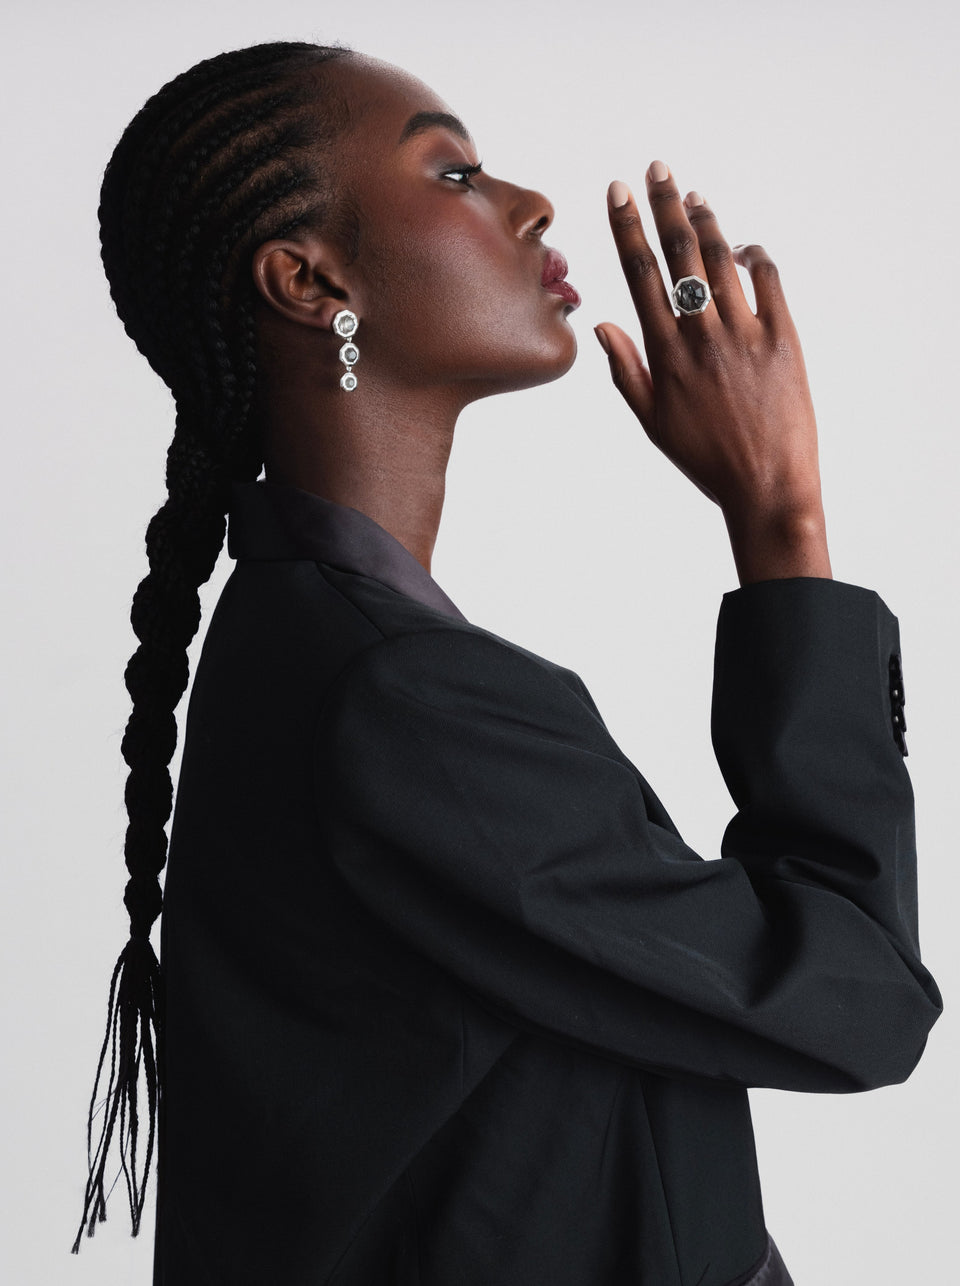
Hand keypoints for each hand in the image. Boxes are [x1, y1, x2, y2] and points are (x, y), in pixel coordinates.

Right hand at [596, 162, 830, 583]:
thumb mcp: (653, 422)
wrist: (766, 486)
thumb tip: (602, 323)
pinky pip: (769, 280)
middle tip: (657, 170)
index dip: (628, 227)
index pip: (641, 275)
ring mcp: (745, 334)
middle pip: (679, 254)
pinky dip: (755, 256)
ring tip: (693, 196)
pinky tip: (743, 246)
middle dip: (664, 205)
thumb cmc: (706, 460)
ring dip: (706, 222)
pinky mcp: (783, 338)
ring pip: (721, 259)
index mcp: (666, 355)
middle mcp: (702, 336)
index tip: (619, 192)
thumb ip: (626, 371)